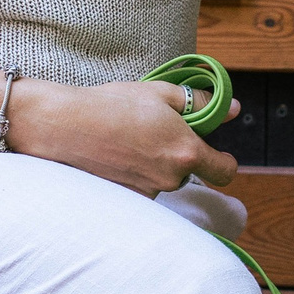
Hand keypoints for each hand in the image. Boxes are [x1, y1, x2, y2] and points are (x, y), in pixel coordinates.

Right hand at [7, 78, 239, 193]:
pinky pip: (140, 187)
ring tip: (128, 140)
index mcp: (185, 152)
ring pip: (162, 180)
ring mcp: (146, 193)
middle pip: (189, 173)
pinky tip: (114, 155)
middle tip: (157, 131)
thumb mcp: (160, 94)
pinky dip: (133, 174)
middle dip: (179, 155)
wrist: (61, 126)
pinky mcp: (124, 200)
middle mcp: (170, 179)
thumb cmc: (111, 105)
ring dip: (154, 165)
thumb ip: (200, 103)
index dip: (225, 162)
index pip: (225, 172)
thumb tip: (232, 109)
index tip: (217, 153)